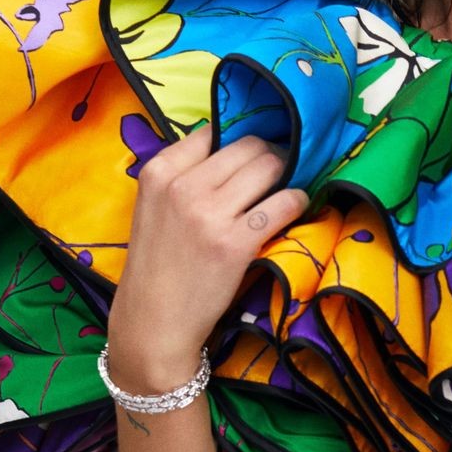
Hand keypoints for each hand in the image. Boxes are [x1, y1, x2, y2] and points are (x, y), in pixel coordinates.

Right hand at [108, 123, 310, 376]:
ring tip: (287, 186)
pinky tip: (297, 206)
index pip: (212, 131)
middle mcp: (183, 186)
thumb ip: (184, 176)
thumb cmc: (158, 266)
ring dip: (287, 173)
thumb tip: (232, 148)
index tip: (254, 151)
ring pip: (269, 167)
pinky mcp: (236, 242)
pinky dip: (297, 200)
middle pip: (247, 145)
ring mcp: (210, 213)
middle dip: (270, 153)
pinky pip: (284, 203)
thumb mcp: (154, 208)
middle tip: (281, 167)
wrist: (154, 321)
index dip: (240, 139)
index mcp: (159, 171)